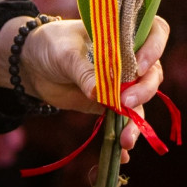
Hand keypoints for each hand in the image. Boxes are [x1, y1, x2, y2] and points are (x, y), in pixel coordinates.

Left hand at [0, 15, 169, 159]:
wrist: (31, 65)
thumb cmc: (52, 45)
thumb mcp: (65, 53)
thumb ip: (83, 70)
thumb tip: (98, 93)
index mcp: (123, 32)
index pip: (154, 33)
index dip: (154, 48)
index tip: (139, 66)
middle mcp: (129, 57)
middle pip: (152, 73)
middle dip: (145, 90)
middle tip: (126, 102)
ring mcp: (121, 82)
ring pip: (141, 101)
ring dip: (137, 121)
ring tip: (126, 140)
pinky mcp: (109, 103)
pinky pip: (124, 120)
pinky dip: (125, 135)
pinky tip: (122, 154)